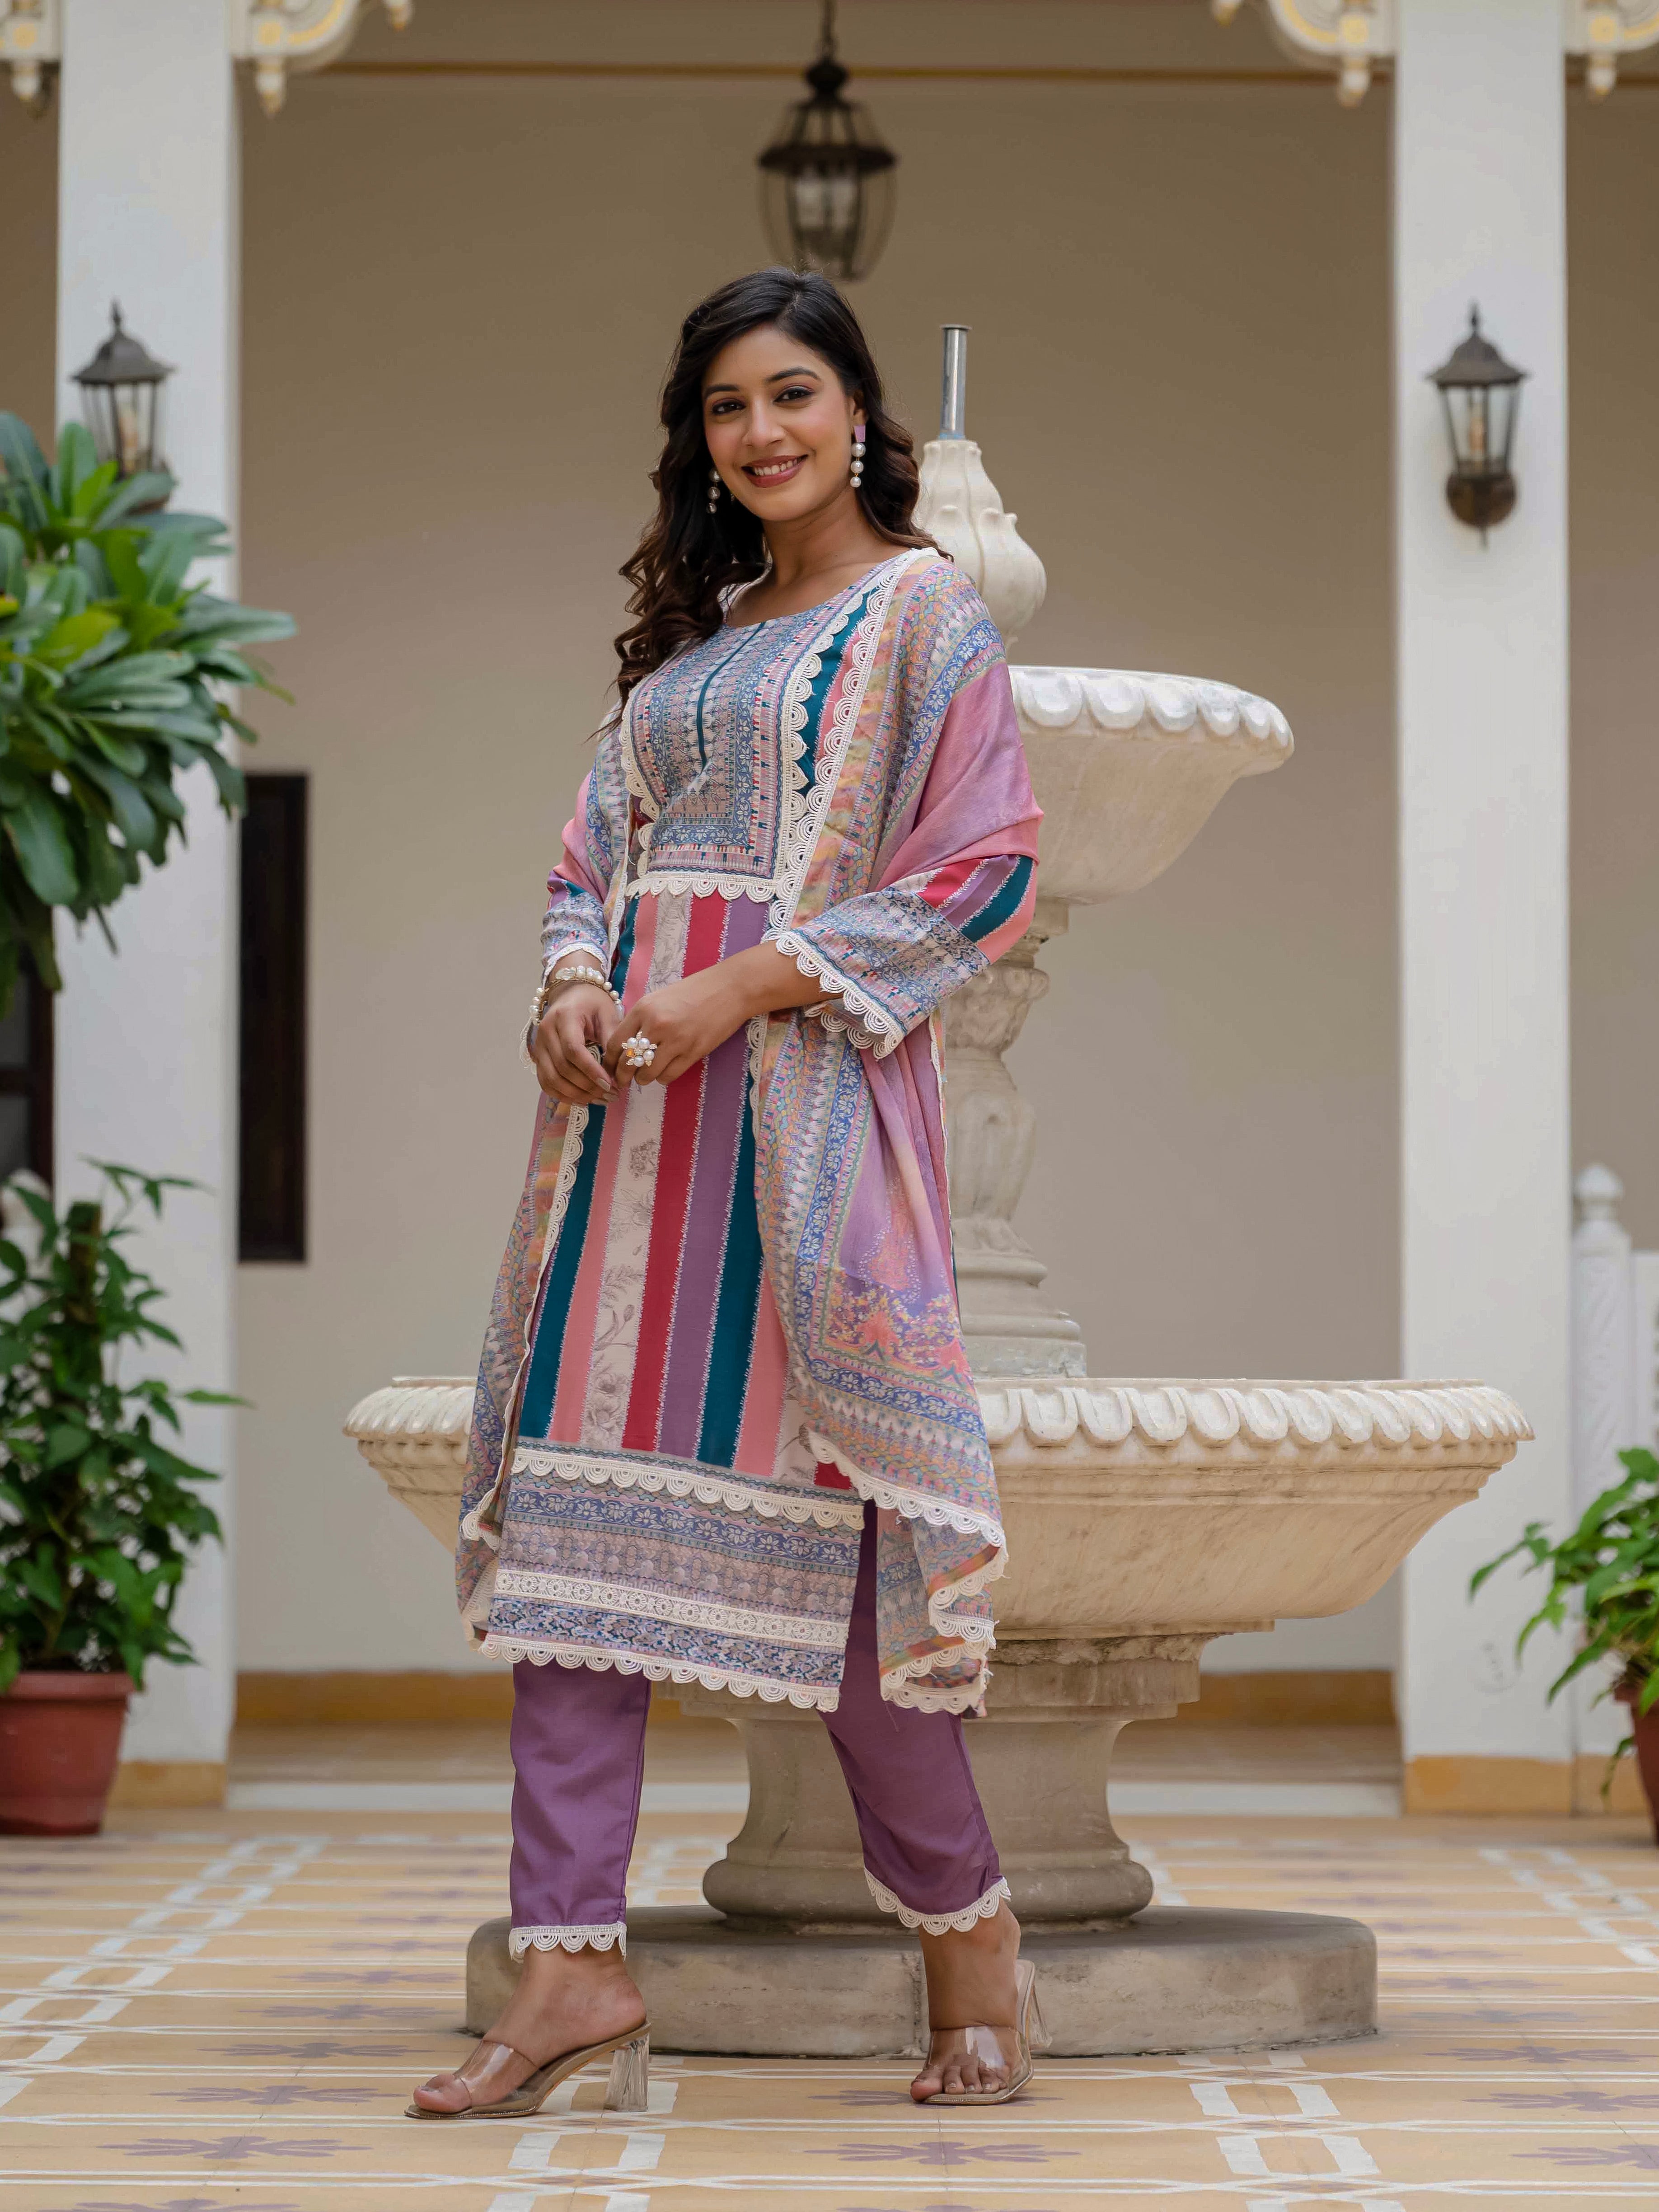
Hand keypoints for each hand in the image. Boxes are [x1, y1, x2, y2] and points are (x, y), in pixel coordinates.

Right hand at [532, 983, 620, 1104]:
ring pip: (552, 1079)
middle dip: (588, 1087)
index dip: (591, 1071)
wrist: (572, 994)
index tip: (610, 1084)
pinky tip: (583, 1100)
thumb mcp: (607, 1014)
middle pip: (562, 1068)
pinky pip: (546, 1082)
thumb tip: (618, 1071)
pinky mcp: (538, 1057)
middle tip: (612, 1095)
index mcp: (564, 1017)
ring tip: (601, 1100)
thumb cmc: (593, 1003)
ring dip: (577, 1095)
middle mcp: (546, 1032)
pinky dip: (563, 1095)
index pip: (573, 1050)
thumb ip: (612, 1040)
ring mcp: (539, 1046)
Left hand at [604, 966, 754, 1089]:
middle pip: (628, 1062)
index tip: (610, 1067)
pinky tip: (664, 1073)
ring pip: (648, 1073)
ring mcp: (676, 1039)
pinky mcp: (694, 1051)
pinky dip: (663, 1078)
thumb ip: (642, 1019)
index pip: (616, 1043)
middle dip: (623, 1076)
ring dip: (644, 1079)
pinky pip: (669, 1075)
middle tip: (624, 1080)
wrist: (730, 988)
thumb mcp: (660, 998)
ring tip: (646, 1076)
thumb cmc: (695, 991)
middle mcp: (657, 1024)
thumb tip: (626, 1044)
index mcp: (644, 1008)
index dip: (610, 1061)